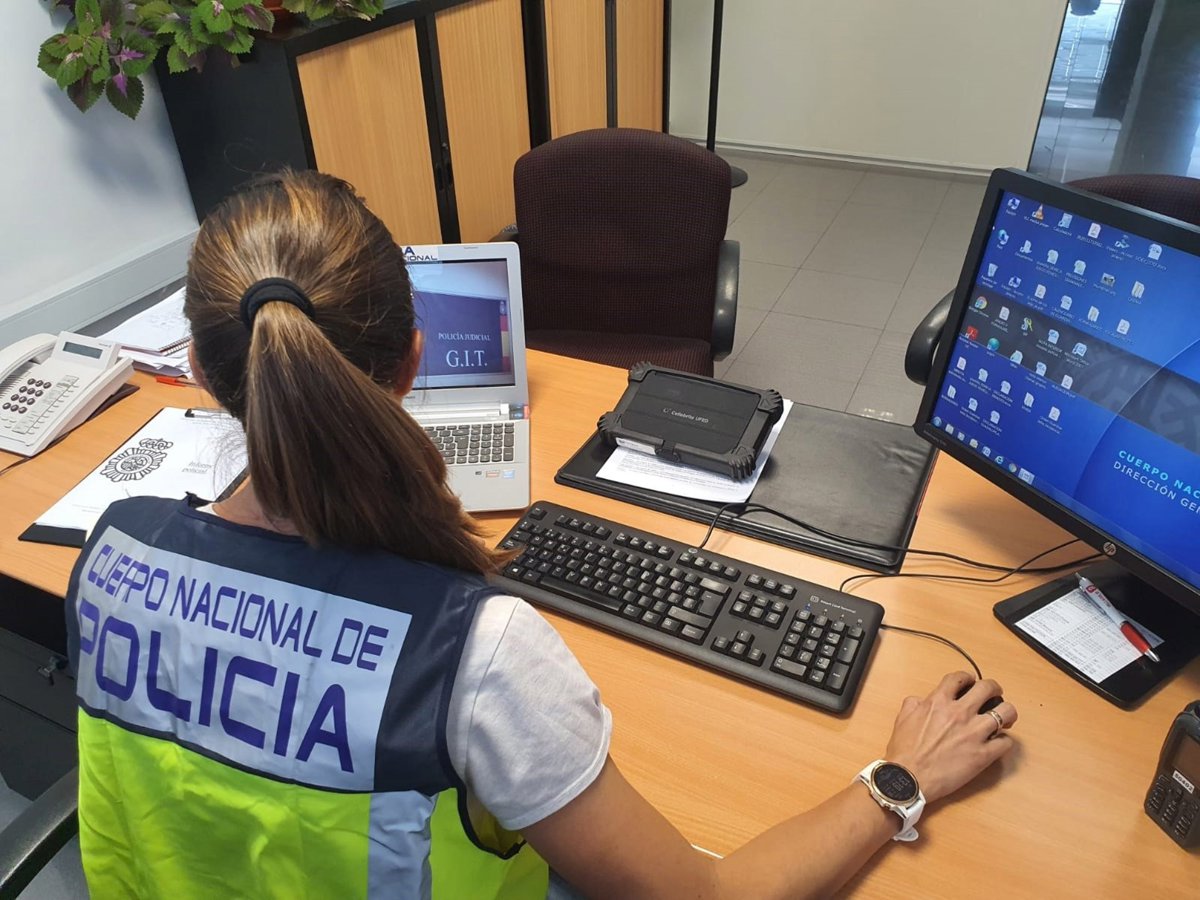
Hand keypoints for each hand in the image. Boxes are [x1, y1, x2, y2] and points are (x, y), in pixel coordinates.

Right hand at [883, 671, 1016, 803]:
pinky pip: (1006, 742)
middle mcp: (959, 713)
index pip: (960, 678)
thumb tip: (922, 700)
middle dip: (994, 689)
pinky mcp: (983, 755)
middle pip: (988, 688)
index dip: (968, 678)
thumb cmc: (904, 752)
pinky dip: (1003, 741)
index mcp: (938, 702)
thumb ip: (914, 704)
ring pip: (1006, 712)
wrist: (909, 779)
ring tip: (1004, 719)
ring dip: (1006, 713)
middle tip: (994, 696)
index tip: (970, 683)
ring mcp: (974, 733)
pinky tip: (997, 744)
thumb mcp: (903, 718)